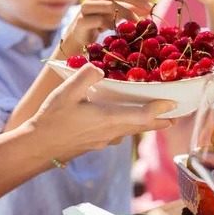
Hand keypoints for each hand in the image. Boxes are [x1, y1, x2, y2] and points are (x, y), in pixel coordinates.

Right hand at [32, 64, 176, 160]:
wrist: (38, 147)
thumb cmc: (52, 119)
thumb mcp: (66, 91)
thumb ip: (85, 76)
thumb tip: (100, 68)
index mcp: (107, 119)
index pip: (141, 115)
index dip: (159, 110)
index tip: (175, 104)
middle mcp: (110, 132)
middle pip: (141, 127)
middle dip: (159, 122)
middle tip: (175, 118)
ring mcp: (103, 141)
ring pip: (130, 132)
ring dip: (145, 126)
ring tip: (157, 121)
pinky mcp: (95, 144)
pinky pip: (118, 135)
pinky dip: (129, 128)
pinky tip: (123, 125)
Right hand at [59, 0, 154, 55]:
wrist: (81, 36)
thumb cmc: (101, 21)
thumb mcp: (119, 12)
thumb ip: (132, 7)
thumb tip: (150, 6)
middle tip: (148, 7)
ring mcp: (85, 6)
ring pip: (109, 5)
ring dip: (126, 12)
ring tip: (136, 20)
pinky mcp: (81, 21)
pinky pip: (99, 20)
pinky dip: (111, 24)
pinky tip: (118, 29)